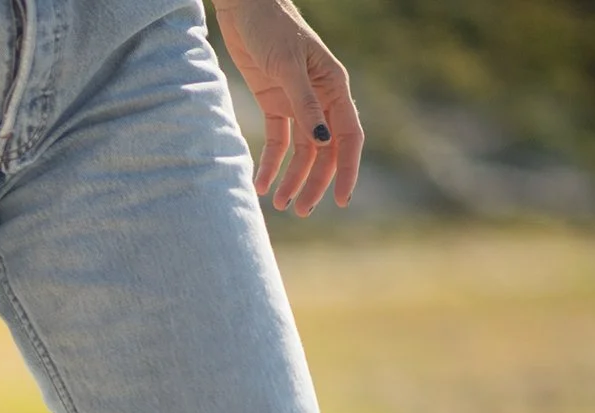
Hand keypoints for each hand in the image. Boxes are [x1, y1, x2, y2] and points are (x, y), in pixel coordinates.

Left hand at [213, 0, 362, 214]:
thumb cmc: (271, 28)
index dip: (347, 169)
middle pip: (324, 150)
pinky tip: (261, 184)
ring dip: (293, 177)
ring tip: (280, 204)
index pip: (349, 136)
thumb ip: (304, 104)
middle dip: (314, 181)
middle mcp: (321, 98)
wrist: (245, 7)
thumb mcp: (287, 67)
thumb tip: (322, 142)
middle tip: (300, 210)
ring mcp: (298, 102)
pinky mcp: (274, 102)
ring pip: (302, 150)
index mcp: (335, 87)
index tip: (341, 200)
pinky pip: (277, 140)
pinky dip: (270, 162)